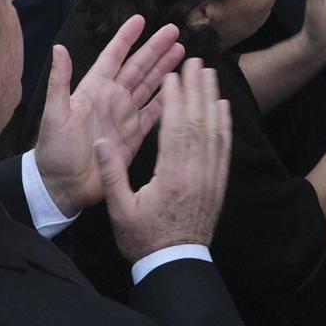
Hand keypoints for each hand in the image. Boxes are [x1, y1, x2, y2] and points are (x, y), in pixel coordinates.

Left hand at [35, 16, 185, 213]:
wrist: (63, 187)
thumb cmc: (54, 151)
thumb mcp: (54, 115)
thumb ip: (59, 82)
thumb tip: (59, 48)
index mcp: (93, 89)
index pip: (113, 57)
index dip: (126, 38)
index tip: (140, 19)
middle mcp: (111, 99)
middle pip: (138, 67)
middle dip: (155, 49)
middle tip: (174, 31)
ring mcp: (124, 117)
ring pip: (149, 86)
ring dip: (164, 69)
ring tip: (181, 52)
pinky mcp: (134, 136)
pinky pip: (153, 113)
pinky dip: (166, 100)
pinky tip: (179, 88)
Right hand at [96, 61, 231, 263]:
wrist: (175, 264)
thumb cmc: (144, 239)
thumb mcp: (120, 211)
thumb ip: (111, 175)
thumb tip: (101, 141)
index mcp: (171, 177)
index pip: (175, 128)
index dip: (175, 99)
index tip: (172, 75)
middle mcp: (196, 173)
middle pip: (198, 122)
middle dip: (196, 89)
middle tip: (195, 61)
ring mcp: (210, 178)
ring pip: (213, 131)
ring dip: (211, 100)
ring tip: (210, 74)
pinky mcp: (218, 184)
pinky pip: (223, 149)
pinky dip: (224, 125)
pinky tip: (223, 107)